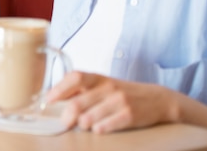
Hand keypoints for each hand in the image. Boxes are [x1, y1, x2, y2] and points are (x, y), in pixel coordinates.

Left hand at [46, 71, 176, 133]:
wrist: (158, 99)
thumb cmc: (123, 93)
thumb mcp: (103, 85)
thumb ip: (81, 89)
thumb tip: (53, 96)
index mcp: (99, 78)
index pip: (75, 78)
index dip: (59, 89)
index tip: (49, 100)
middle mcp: (108, 87)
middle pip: (78, 103)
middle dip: (67, 117)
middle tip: (65, 123)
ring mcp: (119, 101)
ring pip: (88, 118)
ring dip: (82, 124)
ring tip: (85, 125)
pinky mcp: (129, 115)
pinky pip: (105, 126)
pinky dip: (98, 129)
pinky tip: (98, 129)